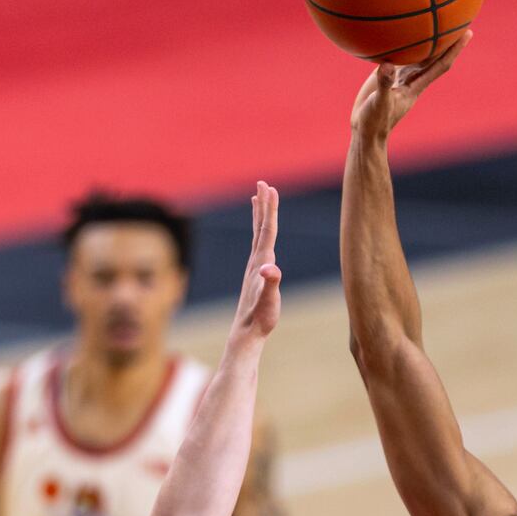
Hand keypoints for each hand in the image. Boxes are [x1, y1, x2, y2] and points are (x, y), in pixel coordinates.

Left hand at [231, 181, 281, 342]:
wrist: (246, 333)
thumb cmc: (260, 318)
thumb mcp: (269, 302)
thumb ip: (270, 284)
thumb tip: (270, 270)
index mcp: (261, 263)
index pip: (267, 230)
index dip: (270, 209)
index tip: (270, 188)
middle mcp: (256, 262)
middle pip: (260, 227)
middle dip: (263, 205)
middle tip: (262, 183)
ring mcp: (254, 268)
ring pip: (257, 235)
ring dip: (259, 216)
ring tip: (257, 199)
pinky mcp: (255, 275)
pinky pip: (258, 247)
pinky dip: (259, 234)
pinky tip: (261, 235)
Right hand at [350, 31, 472, 141]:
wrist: (365, 131)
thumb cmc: (374, 121)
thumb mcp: (379, 104)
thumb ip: (384, 85)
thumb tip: (387, 65)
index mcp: (415, 86)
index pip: (440, 64)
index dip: (454, 49)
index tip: (468, 32)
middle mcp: (412, 79)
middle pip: (434, 56)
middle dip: (448, 39)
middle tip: (460, 18)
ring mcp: (400, 77)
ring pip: (418, 55)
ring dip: (429, 41)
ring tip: (437, 20)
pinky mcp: (387, 76)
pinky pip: (399, 57)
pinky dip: (403, 45)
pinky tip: (403, 31)